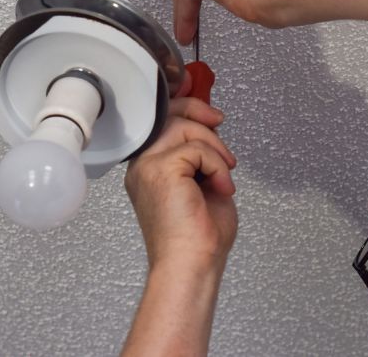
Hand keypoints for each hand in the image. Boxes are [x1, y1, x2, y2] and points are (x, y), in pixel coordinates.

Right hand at [124, 95, 237, 271]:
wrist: (193, 265)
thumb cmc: (198, 236)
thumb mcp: (204, 182)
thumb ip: (201, 154)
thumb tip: (211, 127)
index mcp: (149, 167)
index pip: (161, 120)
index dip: (184, 104)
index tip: (205, 103)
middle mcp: (143, 165)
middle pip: (170, 115)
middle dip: (200, 113)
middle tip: (220, 124)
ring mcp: (148, 166)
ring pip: (185, 128)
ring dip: (215, 148)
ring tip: (224, 174)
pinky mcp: (160, 170)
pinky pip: (196, 147)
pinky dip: (216, 164)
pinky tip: (219, 186)